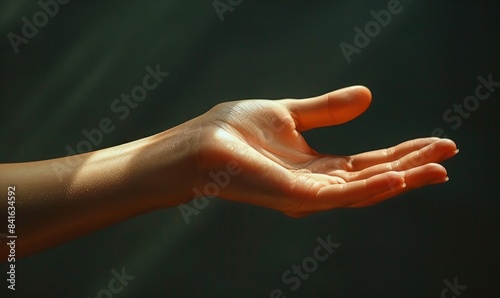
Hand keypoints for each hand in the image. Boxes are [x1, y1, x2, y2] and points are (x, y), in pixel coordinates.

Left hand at [190, 86, 457, 216]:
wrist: (202, 142)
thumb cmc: (237, 129)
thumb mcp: (291, 113)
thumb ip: (327, 110)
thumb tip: (368, 96)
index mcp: (317, 166)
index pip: (368, 163)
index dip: (402, 154)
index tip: (434, 143)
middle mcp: (318, 184)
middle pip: (373, 178)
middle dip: (411, 167)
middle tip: (447, 155)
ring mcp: (308, 195)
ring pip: (364, 189)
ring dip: (402, 178)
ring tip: (436, 167)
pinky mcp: (296, 197)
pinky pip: (340, 194)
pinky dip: (371, 187)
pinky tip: (398, 177)